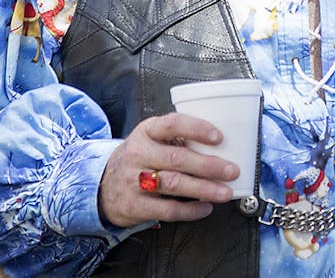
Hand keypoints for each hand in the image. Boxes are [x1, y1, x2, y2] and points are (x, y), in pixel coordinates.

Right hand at [98, 112, 240, 228]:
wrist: (103, 185)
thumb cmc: (140, 158)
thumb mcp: (152, 140)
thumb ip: (179, 140)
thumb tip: (221, 148)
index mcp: (147, 132)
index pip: (172, 124)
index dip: (196, 129)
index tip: (218, 137)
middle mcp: (138, 154)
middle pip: (177, 158)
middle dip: (208, 166)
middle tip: (231, 171)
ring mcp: (133, 180)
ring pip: (174, 184)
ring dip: (204, 189)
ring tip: (225, 192)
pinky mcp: (134, 205)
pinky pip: (166, 209)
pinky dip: (190, 210)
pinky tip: (205, 208)